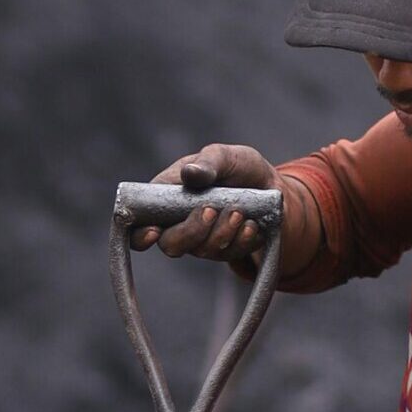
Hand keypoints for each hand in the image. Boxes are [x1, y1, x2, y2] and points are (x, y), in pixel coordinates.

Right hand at [126, 144, 278, 267]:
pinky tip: (251, 225)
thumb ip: (208, 163)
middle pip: (171, 244)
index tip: (154, 231)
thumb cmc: (238, 167)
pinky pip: (228, 254)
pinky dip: (241, 240)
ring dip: (222, 232)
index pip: (139, 223)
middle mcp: (178, 223)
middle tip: (211, 210)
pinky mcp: (224, 250)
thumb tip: (190, 174)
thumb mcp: (225, 156)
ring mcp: (201, 240)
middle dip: (192, 231)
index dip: (140, 234)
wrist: (271, 186)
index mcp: (166, 198)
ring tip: (239, 211)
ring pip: (202, 250)